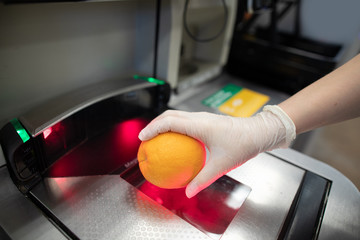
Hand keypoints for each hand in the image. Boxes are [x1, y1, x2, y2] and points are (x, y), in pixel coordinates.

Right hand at [138, 106, 294, 197]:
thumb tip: (189, 191)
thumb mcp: (221, 165)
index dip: (153, 129)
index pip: (169, 122)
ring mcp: (203, 117)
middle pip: (169, 115)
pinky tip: (176, 140)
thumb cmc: (242, 144)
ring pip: (177, 115)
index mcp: (199, 125)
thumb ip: (202, 179)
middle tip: (146, 137)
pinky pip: (185, 120)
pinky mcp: (207, 120)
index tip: (143, 138)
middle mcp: (199, 117)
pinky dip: (175, 126)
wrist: (258, 132)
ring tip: (157, 137)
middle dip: (154, 124)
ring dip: (164, 123)